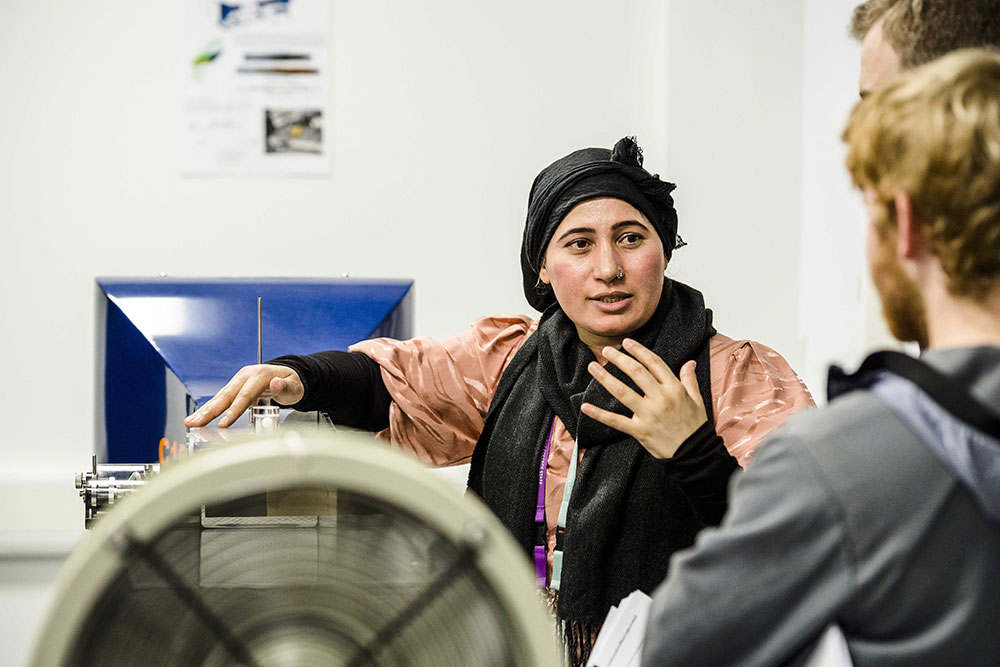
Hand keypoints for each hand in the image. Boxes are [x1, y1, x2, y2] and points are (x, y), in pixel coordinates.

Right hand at [183, 364, 304, 427]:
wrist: (288, 375)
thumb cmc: (292, 382)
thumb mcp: (295, 385)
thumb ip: (286, 386)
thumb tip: (276, 383)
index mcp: (259, 375)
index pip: (245, 395)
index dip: (234, 410)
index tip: (224, 424)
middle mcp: (246, 376)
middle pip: (226, 395)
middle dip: (210, 411)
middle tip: (196, 423)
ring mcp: (239, 381)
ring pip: (219, 397)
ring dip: (204, 410)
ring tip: (190, 422)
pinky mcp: (235, 387)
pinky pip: (220, 398)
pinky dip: (209, 408)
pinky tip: (199, 417)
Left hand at [580, 338, 706, 458]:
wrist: (695, 454)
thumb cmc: (695, 427)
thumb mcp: (697, 400)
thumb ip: (690, 379)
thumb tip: (690, 362)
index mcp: (674, 389)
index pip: (654, 363)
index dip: (639, 351)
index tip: (627, 342)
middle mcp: (660, 399)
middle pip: (636, 373)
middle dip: (619, 359)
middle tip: (606, 350)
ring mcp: (649, 415)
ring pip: (622, 392)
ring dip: (605, 378)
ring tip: (592, 367)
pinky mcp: (640, 431)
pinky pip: (616, 421)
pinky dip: (599, 414)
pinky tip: (585, 406)